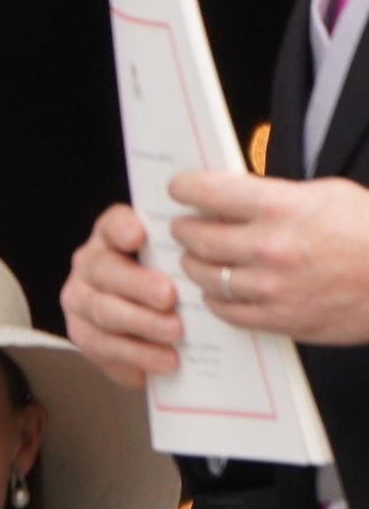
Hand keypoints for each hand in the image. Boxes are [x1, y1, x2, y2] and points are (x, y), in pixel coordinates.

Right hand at [63, 202, 182, 382]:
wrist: (159, 322)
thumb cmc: (177, 280)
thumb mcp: (184, 258)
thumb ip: (193, 249)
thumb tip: (221, 242)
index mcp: (112, 236)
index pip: (112, 225)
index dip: (122, 229)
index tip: (138, 236)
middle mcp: (90, 265)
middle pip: (104, 271)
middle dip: (136, 285)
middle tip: (169, 298)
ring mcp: (81, 301)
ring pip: (101, 312)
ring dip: (139, 324)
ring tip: (174, 335)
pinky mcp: (83, 335)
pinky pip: (101, 348)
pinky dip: (134, 356)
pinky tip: (163, 361)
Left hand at [169, 170, 368, 344]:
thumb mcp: (328, 196)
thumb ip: (276, 197)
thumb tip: (232, 198)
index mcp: (284, 209)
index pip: (211, 192)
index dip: (186, 188)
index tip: (179, 188)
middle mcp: (271, 249)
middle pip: (196, 235)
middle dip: (185, 227)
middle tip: (185, 224)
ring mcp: (272, 288)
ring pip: (204, 274)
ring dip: (195, 262)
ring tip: (199, 255)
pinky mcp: (279, 319)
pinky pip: (224, 309)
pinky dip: (214, 297)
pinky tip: (219, 288)